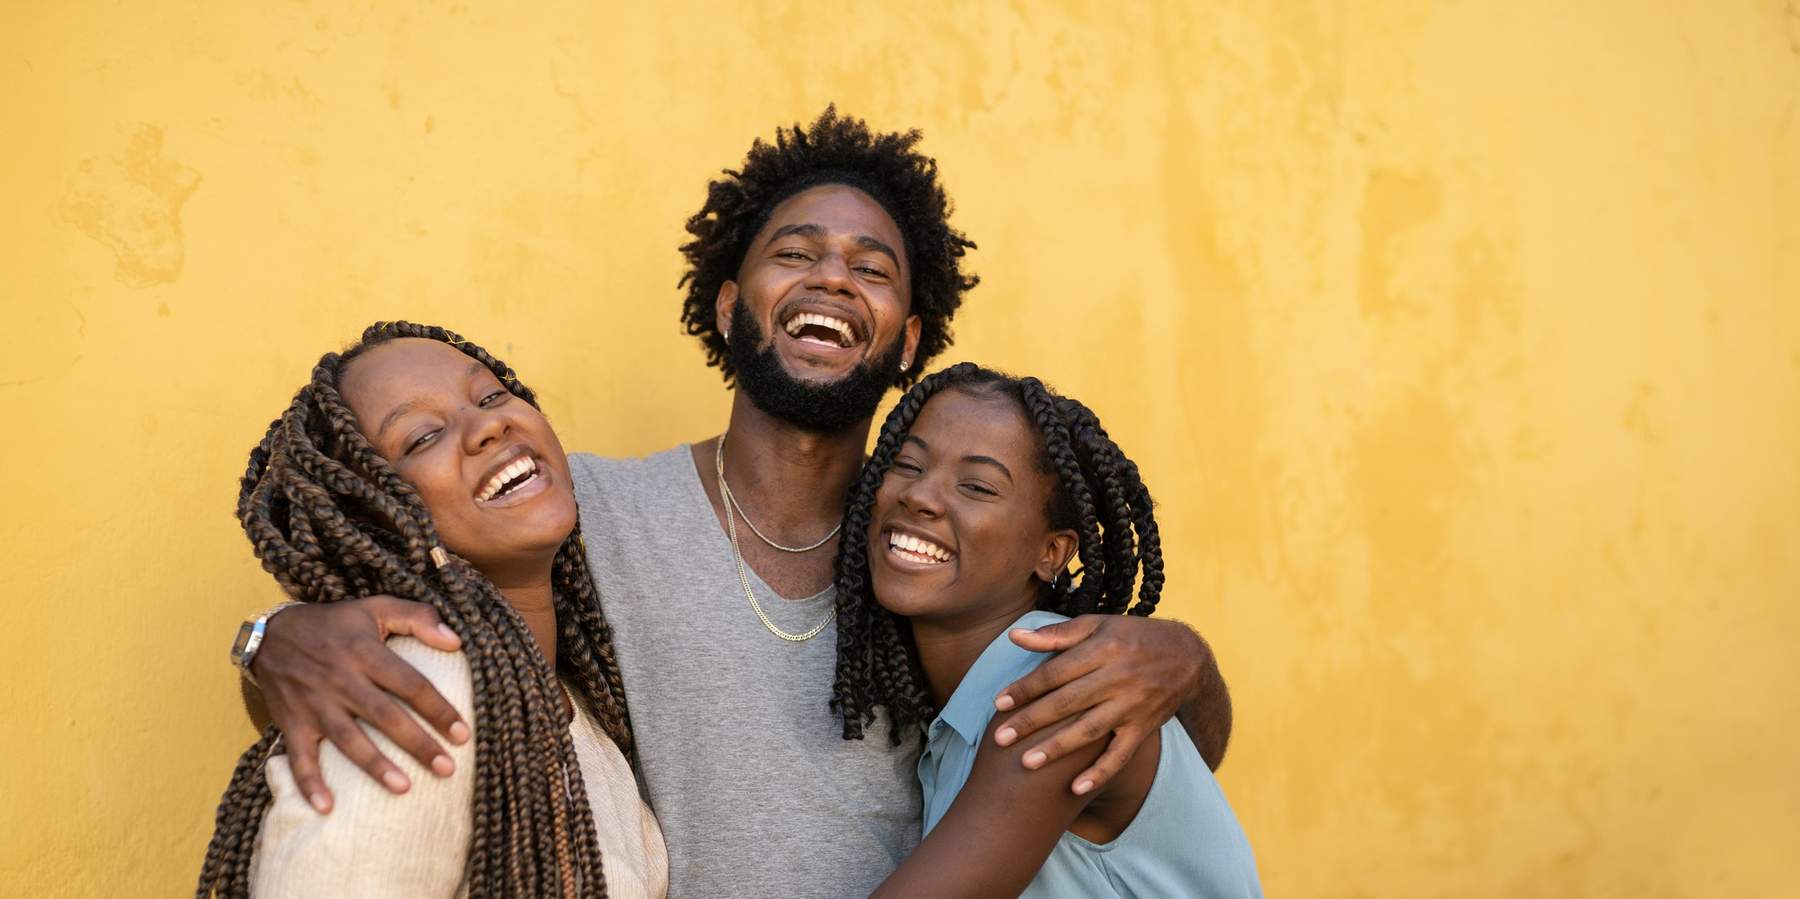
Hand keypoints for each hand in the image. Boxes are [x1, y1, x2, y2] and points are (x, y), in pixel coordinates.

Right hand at [251, 596, 466, 813]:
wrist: (271, 634)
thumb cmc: (335, 623)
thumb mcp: (375, 607)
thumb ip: (418, 617)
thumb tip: (456, 641)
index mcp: (365, 652)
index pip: (410, 684)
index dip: (438, 709)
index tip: (462, 734)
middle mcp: (341, 680)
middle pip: (385, 716)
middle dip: (417, 744)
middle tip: (446, 768)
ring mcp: (315, 704)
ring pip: (348, 740)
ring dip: (375, 765)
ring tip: (404, 788)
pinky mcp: (292, 723)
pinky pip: (300, 757)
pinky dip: (309, 783)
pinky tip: (327, 807)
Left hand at [991, 615, 1204, 795]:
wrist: (1188, 657)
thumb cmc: (1133, 636)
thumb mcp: (1098, 625)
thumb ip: (1056, 634)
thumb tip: (1014, 636)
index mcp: (1102, 650)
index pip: (1056, 672)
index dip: (1026, 688)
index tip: (999, 703)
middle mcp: (1117, 678)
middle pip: (1067, 703)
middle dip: (1032, 721)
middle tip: (1000, 738)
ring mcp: (1132, 706)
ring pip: (1089, 730)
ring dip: (1057, 748)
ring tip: (1027, 763)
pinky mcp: (1144, 727)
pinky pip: (1120, 754)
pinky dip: (1099, 772)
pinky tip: (1075, 789)